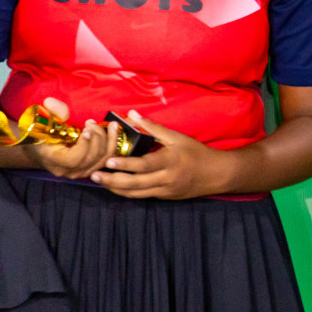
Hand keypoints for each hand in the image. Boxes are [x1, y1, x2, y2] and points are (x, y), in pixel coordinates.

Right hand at [23, 98, 116, 179]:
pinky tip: (113, 128)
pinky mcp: (92, 168)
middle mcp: (69, 171)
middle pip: (91, 157)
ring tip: (107, 123)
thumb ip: (51, 113)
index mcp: (55, 161)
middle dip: (96, 137)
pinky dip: (113, 142)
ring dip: (107, 138)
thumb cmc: (42, 134)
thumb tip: (51, 102)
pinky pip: (107, 157)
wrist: (42, 149)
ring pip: (103, 158)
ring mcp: (82, 172)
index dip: (84, 146)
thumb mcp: (43, 123)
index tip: (86, 131)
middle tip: (91, 122)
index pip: (74, 159)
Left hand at [90, 111, 236, 199]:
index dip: (126, 164)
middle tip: (94, 175)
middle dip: (113, 180)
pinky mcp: (165, 198)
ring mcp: (165, 190)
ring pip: (136, 193)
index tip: (109, 161)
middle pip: (136, 183)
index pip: (144, 165)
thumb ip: (152, 128)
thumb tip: (131, 114)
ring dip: (116, 188)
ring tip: (100, 181)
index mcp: (170, 161)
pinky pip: (142, 196)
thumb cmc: (197, 152)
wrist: (217, 174)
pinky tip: (115, 187)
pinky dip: (127, 192)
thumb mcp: (177, 137)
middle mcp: (167, 178)